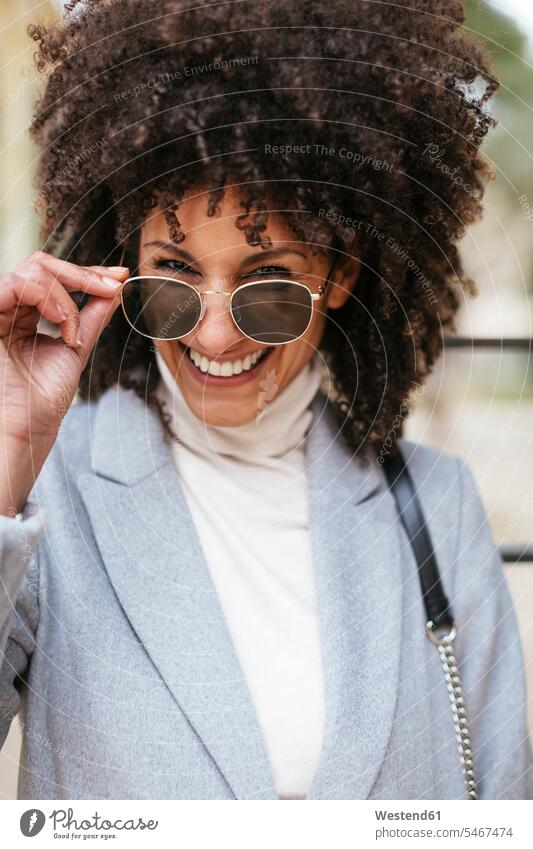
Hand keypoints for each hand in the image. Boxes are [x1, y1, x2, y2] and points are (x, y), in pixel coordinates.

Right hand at [0, 251, 128, 512]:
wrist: (28, 427)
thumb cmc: (43, 399)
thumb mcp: (75, 349)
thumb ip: (91, 318)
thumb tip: (114, 291)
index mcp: (24, 317)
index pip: (54, 280)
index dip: (87, 274)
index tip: (120, 277)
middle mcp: (8, 310)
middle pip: (43, 267)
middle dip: (83, 274)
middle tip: (112, 287)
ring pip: (34, 272)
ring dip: (67, 295)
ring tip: (74, 330)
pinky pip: (17, 284)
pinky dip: (48, 298)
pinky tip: (62, 324)